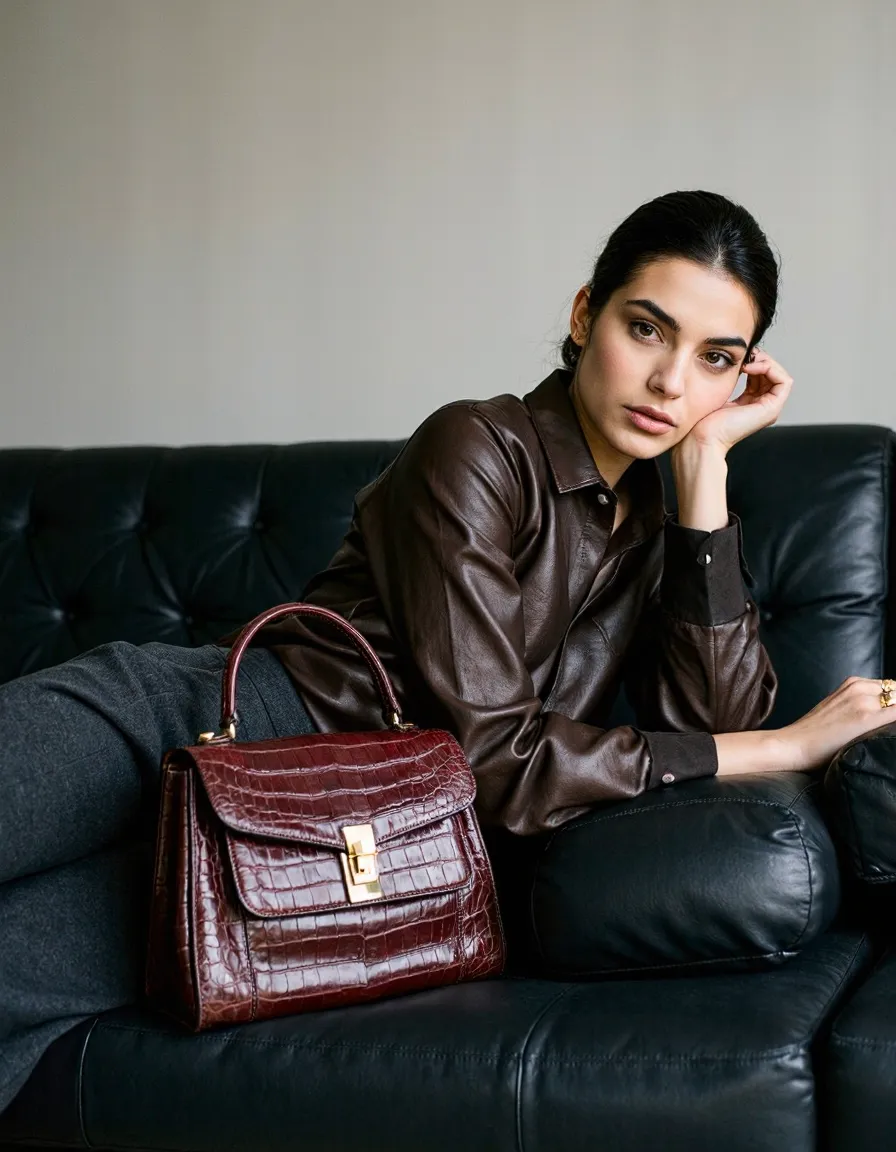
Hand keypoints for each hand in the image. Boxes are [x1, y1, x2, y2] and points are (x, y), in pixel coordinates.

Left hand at [676, 347, 793, 453]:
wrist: (701, 437)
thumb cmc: (702, 419)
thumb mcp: (719, 393)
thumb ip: (731, 379)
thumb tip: (735, 361)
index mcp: (750, 403)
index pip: (761, 375)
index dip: (753, 361)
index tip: (738, 358)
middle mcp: (762, 407)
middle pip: (772, 374)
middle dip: (760, 359)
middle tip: (745, 356)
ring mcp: (769, 409)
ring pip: (779, 375)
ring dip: (765, 362)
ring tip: (746, 362)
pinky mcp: (771, 409)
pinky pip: (784, 382)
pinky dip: (770, 369)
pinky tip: (750, 368)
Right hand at [774, 677, 895, 771]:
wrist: (795, 744)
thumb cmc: (815, 733)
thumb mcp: (837, 707)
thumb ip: (859, 703)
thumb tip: (882, 710)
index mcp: (854, 683)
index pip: (892, 688)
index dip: (894, 702)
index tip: (887, 716)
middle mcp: (860, 687)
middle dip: (895, 707)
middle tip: (884, 724)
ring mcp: (863, 700)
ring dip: (895, 714)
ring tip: (885, 728)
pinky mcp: (866, 717)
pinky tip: (890, 731)